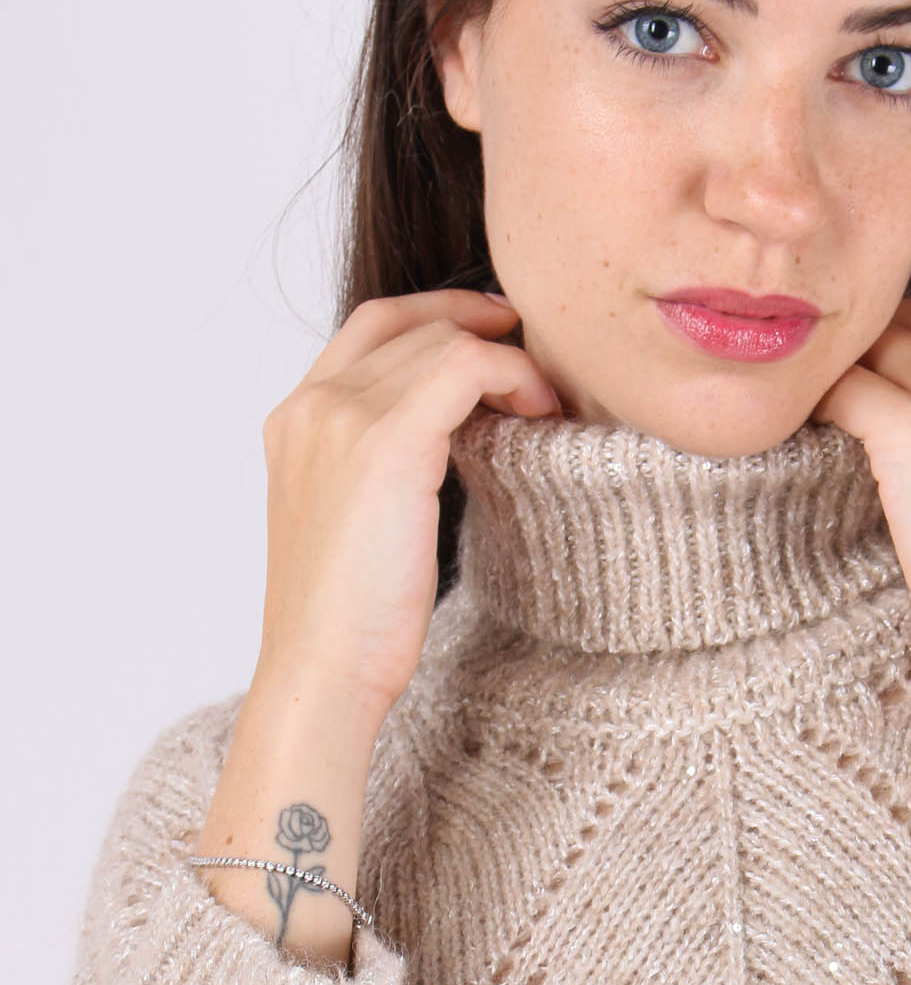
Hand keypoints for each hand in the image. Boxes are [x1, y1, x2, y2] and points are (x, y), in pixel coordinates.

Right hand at [257, 290, 560, 723]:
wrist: (322, 668)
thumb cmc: (348, 619)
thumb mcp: (354, 518)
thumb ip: (381, 464)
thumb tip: (454, 437)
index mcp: (292, 420)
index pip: (368, 327)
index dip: (436, 315)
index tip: (493, 331)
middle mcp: (309, 406)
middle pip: (407, 323)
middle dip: (478, 327)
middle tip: (534, 353)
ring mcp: (340, 417)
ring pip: (442, 340)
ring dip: (505, 357)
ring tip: (544, 398)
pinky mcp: (386, 443)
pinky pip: (466, 366)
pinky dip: (512, 374)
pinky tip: (540, 410)